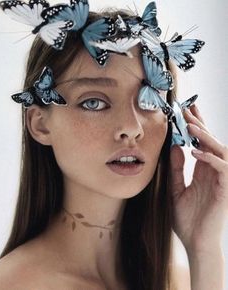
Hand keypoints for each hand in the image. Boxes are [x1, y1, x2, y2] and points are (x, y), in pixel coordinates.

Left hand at [170, 104, 227, 252]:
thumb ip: (176, 169)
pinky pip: (222, 169)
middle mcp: (213, 172)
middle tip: (188, 110)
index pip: (200, 144)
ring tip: (191, 127)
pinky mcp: (225, 189)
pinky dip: (211, 159)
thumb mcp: (175, 189)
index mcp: (202, 171)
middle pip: (210, 143)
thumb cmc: (187, 218)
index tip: (187, 112)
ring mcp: (220, 180)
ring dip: (206, 138)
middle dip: (200, 125)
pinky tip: (196, 153)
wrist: (195, 242)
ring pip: (220, 151)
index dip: (195, 128)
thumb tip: (174, 147)